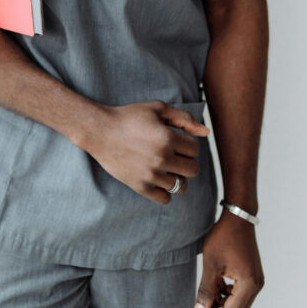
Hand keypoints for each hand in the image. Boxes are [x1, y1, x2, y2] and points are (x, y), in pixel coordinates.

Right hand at [83, 101, 209, 204]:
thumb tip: (206, 133)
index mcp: (168, 138)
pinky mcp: (140, 186)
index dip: (187, 144)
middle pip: (193, 170)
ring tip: (165, 167)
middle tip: (172, 155)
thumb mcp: (157, 109)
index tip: (175, 141)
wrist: (99, 131)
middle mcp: (162, 158)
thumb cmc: (129, 117)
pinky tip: (157, 179)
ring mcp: (151, 175)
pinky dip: (165, 191)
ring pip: (182, 186)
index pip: (195, 150)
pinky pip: (165, 198)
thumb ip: (184, 119)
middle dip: (186, 161)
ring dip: (176, 176)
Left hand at [193, 214, 263, 307]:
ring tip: (207, 290)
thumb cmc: (224, 237)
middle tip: (201, 304)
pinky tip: (215, 283)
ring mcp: (256, 280)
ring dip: (222, 302)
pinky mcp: (252, 275)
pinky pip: (240, 294)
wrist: (237, 217)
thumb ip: (206, 290)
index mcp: (249, 284)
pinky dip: (227, 294)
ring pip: (238, 304)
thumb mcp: (211, 264)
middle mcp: (256, 285)